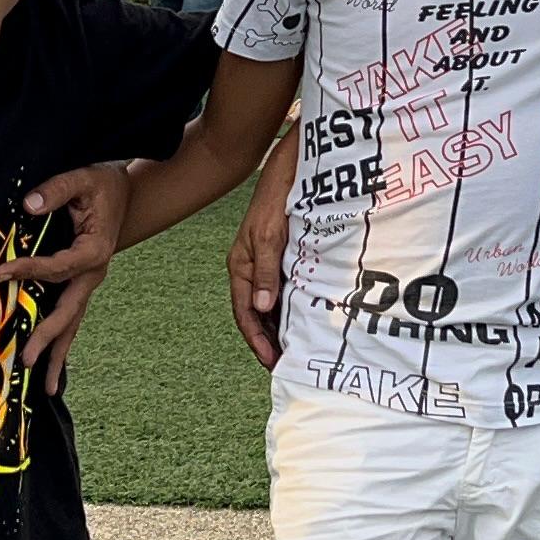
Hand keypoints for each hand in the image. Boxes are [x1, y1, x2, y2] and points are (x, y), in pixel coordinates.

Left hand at [3, 164, 127, 393]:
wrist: (126, 191)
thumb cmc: (102, 183)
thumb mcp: (82, 178)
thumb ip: (56, 190)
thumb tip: (29, 205)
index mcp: (93, 252)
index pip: (57, 268)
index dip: (28, 270)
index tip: (0, 273)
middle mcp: (93, 274)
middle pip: (68, 312)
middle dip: (47, 338)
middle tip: (26, 360)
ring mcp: (89, 283)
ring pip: (72, 324)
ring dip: (58, 354)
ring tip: (47, 387)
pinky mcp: (82, 285)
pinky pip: (70, 316)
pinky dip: (60, 340)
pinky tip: (50, 364)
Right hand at [225, 184, 289, 369]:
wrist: (286, 176)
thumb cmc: (274, 204)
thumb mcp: (268, 239)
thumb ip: (266, 274)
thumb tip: (263, 307)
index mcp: (240, 268)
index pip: (245, 313)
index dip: (257, 339)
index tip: (271, 361)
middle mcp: (249, 270)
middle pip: (254, 314)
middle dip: (266, 340)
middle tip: (282, 364)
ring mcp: (263, 266)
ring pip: (267, 305)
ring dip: (277, 327)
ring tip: (291, 349)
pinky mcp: (277, 260)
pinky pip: (279, 292)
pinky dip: (286, 309)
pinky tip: (299, 320)